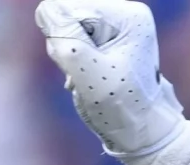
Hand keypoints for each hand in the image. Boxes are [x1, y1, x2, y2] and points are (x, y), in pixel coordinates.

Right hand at [36, 0, 184, 156]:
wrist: (140, 128)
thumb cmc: (121, 106)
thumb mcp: (87, 71)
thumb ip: (64, 34)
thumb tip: (48, 9)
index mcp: (128, 17)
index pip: (66, 7)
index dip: (65, 37)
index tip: (89, 64)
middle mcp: (123, 13)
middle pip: (63, 12)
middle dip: (66, 42)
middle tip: (87, 71)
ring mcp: (112, 23)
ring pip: (61, 23)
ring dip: (67, 51)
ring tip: (89, 74)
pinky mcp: (101, 34)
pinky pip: (66, 33)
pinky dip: (70, 54)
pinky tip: (86, 70)